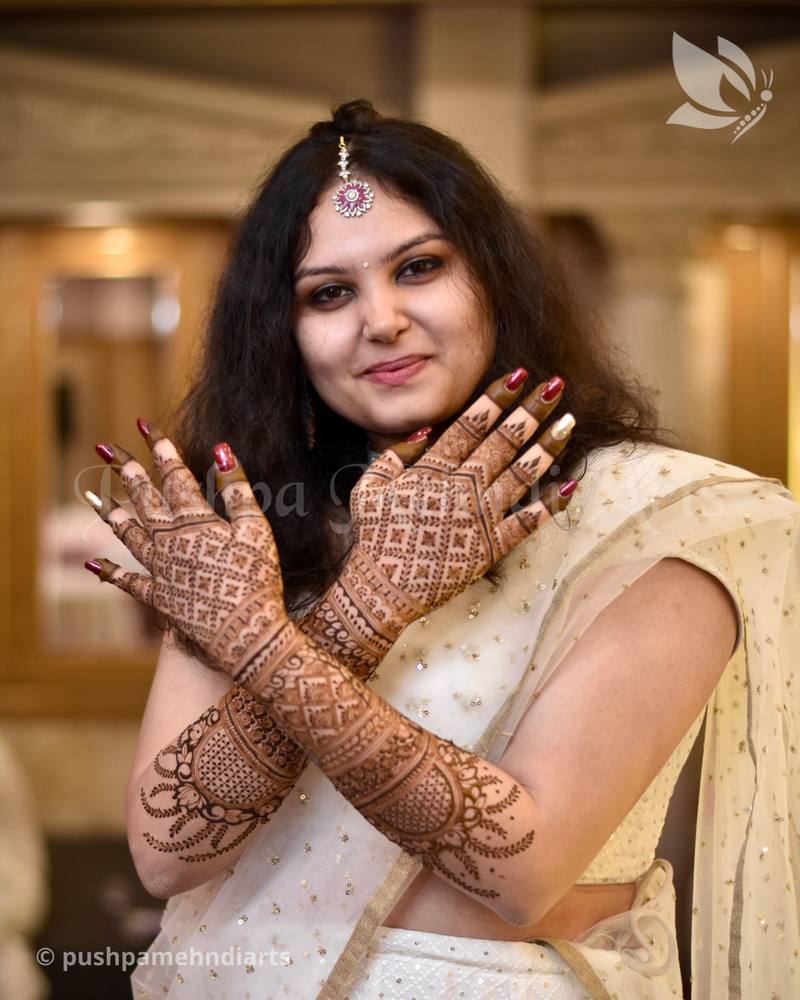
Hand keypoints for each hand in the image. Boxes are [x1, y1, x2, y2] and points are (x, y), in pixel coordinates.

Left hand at [87, 427, 290, 678]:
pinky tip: (92, 565)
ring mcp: (161, 570)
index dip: (161, 449)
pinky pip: (129, 582)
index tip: (145, 427)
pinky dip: (109, 573)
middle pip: (144, 499)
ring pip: (130, 535)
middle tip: (105, 448)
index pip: (174, 476)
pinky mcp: (159, 598)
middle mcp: (170, 542)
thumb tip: (221, 450)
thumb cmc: (258, 581)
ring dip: (111, 514)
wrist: (246, 635)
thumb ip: (237, 491)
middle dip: (126, 471)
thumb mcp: (256, 531)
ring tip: (93, 496)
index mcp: (195, 522)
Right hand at [331, 372, 575, 645]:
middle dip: (530, 411)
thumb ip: (396, 456)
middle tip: (555, 386)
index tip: (519, 376)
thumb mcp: (369, 487)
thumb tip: (425, 430)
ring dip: (547, 448)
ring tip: (568, 422)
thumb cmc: (374, 538)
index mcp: (433, 470)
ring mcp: (479, 517)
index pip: (471, 425)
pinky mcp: (490, 548)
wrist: (382, 589)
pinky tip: (570, 486)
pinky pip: (526, 523)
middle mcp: (461, 488)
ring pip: (520, 475)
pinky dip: (549, 506)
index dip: (496, 398)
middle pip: (502, 442)